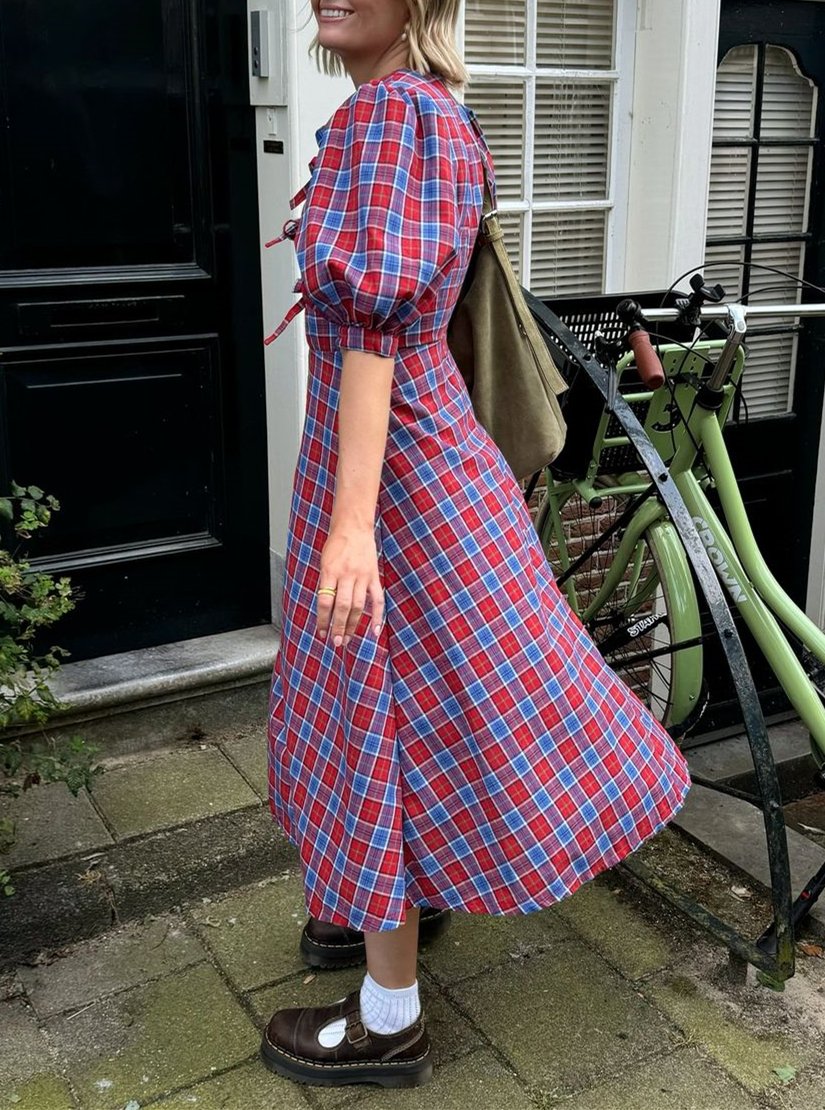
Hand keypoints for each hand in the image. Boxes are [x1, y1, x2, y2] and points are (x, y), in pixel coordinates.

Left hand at [317, 523, 384, 646]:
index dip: (323, 620)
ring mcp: (362, 576)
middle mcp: (347, 575)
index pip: (325, 601)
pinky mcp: (374, 576)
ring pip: (358, 606)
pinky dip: (378, 616)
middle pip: (343, 607)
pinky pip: (377, 599)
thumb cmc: (336, 544)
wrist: (353, 527)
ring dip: (353, 625)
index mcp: (330, 571)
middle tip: (336, 642)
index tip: (321, 632)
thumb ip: (326, 584)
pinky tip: (376, 630)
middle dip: (339, 627)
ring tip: (348, 639)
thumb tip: (327, 610)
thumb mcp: (325, 562)